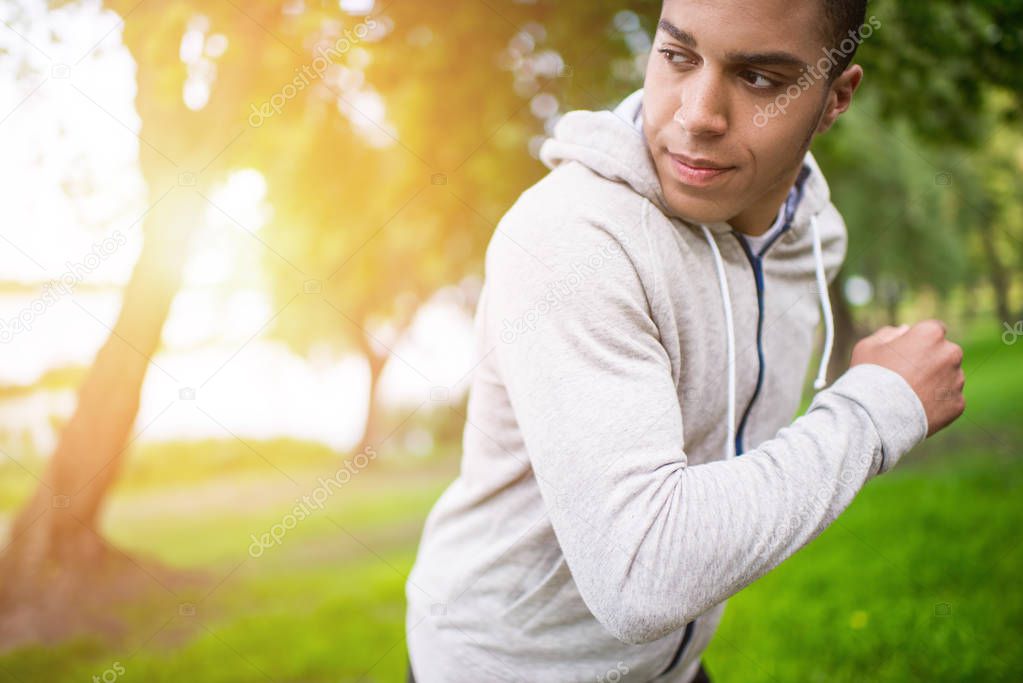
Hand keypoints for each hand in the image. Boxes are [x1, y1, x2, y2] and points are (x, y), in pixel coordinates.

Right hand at [850, 320, 964, 436]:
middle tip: (906, 376)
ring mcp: (956, 380)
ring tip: (909, 396)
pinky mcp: (958, 404)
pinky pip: (949, 400)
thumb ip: (888, 334)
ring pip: (949, 377)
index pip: (934, 329)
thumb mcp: (868, 347)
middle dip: (931, 360)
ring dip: (935, 382)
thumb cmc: (869, 376)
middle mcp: (950, 353)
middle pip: (945, 353)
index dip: (919, 341)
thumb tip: (905, 330)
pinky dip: (936, 404)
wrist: (876, 416)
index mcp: (930, 334)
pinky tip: (916, 409)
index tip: (906, 353)